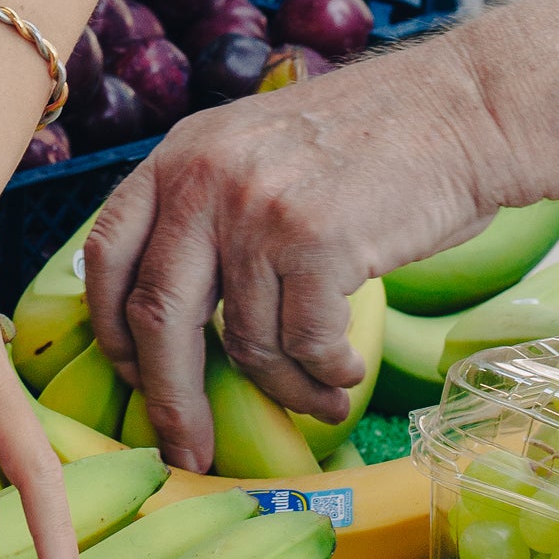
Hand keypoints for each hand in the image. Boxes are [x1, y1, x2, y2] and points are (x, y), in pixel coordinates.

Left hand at [84, 34, 505, 472]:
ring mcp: (257, 211)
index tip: (131, 375)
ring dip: (286, 390)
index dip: (109, 327)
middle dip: (168, 398)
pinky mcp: (316, 243)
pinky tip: (347, 369)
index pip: (107, 252)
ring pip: (245, 343)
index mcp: (176, 156)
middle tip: (185, 449)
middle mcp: (203, 180)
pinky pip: (305, 345)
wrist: (451, 108)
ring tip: (320, 396)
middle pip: (157, 314)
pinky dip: (327, 374)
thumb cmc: (358, 141)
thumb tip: (162, 316)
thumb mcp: (247, 148)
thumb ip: (200, 209)